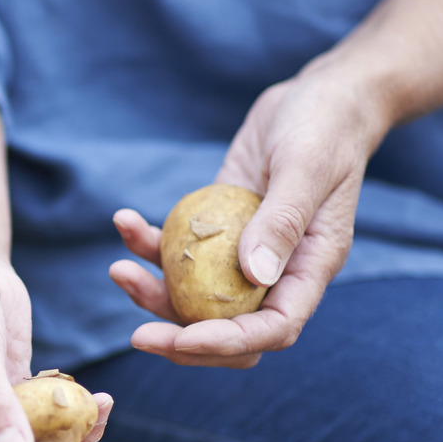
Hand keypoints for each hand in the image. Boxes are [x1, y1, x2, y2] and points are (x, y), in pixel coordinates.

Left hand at [109, 69, 391, 366]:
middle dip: (182, 340)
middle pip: (229, 329)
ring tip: (117, 268)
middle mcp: (277, 271)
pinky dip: (149, 244)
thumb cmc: (324, 127)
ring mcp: (244, 253)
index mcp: (310, 268)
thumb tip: (254, 275)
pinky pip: (180, 252)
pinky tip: (125, 220)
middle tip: (138, 335)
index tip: (178, 341)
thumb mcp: (307, 167)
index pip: (273, 329)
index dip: (226, 344)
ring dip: (153, 293)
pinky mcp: (218, 228)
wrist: (317, 97)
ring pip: (196, 297)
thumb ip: (282, 221)